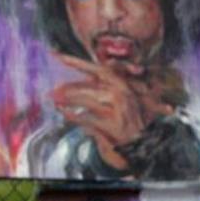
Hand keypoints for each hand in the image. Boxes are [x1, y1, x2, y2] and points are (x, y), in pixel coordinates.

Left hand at [52, 54, 175, 170]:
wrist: (147, 145)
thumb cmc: (133, 121)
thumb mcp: (123, 100)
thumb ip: (106, 88)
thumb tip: (87, 79)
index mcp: (122, 84)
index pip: (96, 69)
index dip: (75, 61)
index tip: (56, 55)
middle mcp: (120, 94)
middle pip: (86, 87)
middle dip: (67, 88)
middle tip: (51, 91)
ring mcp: (116, 109)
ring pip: (84, 101)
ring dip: (66, 101)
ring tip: (54, 100)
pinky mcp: (111, 126)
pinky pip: (85, 119)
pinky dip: (73, 116)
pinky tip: (64, 113)